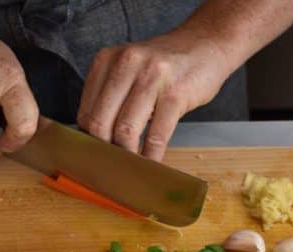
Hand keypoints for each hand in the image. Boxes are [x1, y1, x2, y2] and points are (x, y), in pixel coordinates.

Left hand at [77, 30, 231, 160]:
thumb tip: (96, 139)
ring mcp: (151, 78)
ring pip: (125, 131)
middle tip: (113, 165)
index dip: (90, 140)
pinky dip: (152, 156)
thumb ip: (110, 96)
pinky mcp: (175, 93)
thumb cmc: (165, 65)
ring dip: (128, 156)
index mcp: (107, 60)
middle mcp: (126, 64)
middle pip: (100, 123)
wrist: (206, 44)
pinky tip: (152, 163)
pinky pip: (157, 135)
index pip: (85, 112)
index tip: (98, 154)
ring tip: (131, 166)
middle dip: (105, 151)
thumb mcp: (129, 69)